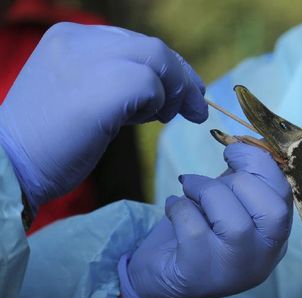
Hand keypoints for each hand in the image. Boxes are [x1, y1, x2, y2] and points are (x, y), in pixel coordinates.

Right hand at [0, 22, 207, 209]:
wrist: (10, 168)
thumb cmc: (46, 143)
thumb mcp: (80, 96)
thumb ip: (114, 81)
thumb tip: (163, 88)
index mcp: (69, 38)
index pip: (134, 43)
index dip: (167, 67)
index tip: (186, 90)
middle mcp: (79, 40)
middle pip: (152, 48)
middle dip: (182, 78)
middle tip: (196, 107)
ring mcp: (89, 60)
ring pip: (158, 60)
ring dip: (174, 92)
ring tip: (165, 118)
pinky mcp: (103, 88)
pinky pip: (151, 85)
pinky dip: (160, 103)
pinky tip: (149, 120)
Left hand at [119, 143, 292, 297]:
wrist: (162, 279)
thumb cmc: (199, 233)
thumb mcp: (228, 204)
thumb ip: (243, 179)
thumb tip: (247, 143)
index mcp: (274, 237)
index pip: (286, 196)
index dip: (262, 164)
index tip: (234, 150)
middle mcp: (264, 257)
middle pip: (272, 210)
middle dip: (238, 180)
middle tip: (211, 178)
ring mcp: (235, 268)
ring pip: (235, 222)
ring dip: (206, 191)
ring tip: (189, 189)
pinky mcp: (200, 273)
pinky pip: (195, 229)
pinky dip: (180, 208)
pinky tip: (173, 208)